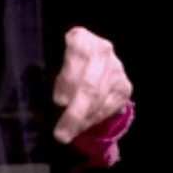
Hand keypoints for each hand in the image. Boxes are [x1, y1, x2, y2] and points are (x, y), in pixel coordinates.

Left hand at [52, 27, 131, 143]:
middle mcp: (102, 50)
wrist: (88, 58)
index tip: (58, 101)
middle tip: (60, 133)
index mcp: (81, 38)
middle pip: (90, 84)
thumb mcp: (50, 59)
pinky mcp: (124, 86)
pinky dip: (93, 120)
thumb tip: (48, 103)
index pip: (78, 55)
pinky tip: (81, 127)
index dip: (69, 78)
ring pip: (100, 100)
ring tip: (67, 134)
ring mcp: (116, 68)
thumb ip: (50, 74)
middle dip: (75, 113)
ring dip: (82, 121)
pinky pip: (110, 107)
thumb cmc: (60, 61)